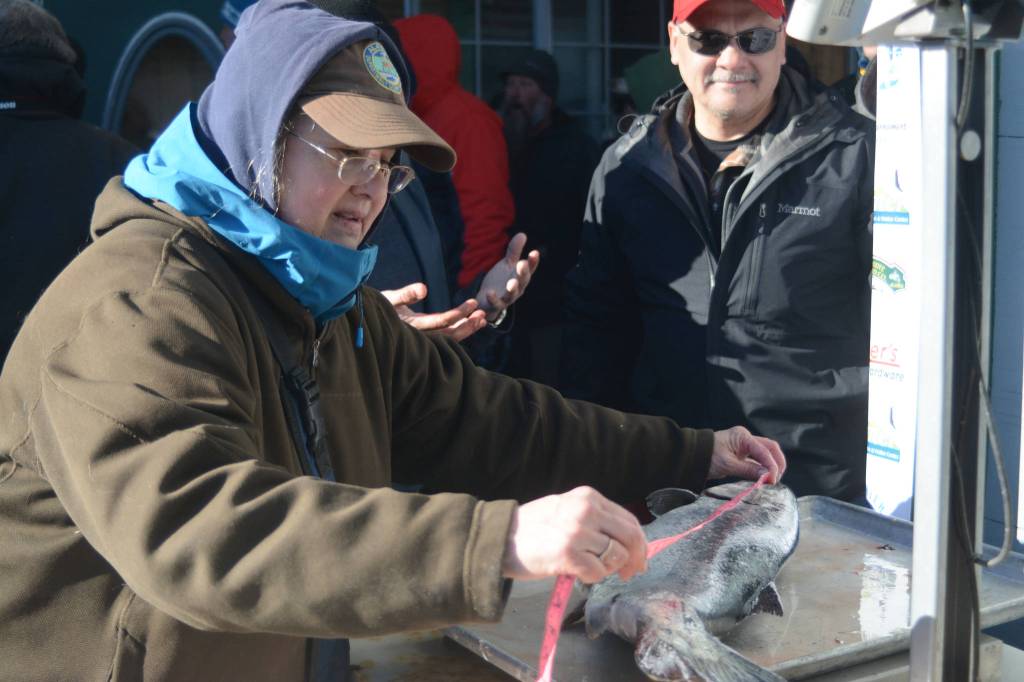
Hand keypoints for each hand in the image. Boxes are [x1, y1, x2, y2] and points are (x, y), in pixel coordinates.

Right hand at [381, 283, 487, 341]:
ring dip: (465, 328)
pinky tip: (470, 322)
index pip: (441, 322)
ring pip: (447, 338)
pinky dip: (458, 329)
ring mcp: (421, 337)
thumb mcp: (388, 298)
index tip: (473, 303)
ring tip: (482, 318)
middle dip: (467, 325)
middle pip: (448, 335)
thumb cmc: (375, 307)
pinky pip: (443, 335)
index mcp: (412, 326)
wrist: (364, 319)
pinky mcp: (422, 334)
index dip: (459, 314)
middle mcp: (418, 336)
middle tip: (483, 315)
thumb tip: (424, 288)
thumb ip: (405, 294)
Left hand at [476, 232, 540, 321]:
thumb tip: (522, 234)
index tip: (534, 252)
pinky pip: (495, 303)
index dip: (532, 262)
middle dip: (523, 273)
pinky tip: (489, 292)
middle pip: (522, 281)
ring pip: (512, 294)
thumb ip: (514, 251)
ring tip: (512, 283)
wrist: (487, 300)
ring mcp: (507, 298)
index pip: (529, 269)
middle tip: (522, 264)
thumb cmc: (500, 281)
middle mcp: (517, 288)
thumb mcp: (507, 264)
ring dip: (513, 289)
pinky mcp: (495, 305)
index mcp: (521, 277)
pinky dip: (493, 299)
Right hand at [502, 486, 646, 584]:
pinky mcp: (568, 554)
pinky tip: (578, 573)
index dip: (640, 542)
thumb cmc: (535, 528)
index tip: (638, 559)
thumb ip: (597, 519)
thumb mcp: (568, 509)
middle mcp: (585, 509)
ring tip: (591, 568)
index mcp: (588, 496)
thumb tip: (629, 542)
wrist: (501, 538)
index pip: (628, 519)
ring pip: (616, 556)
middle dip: (635, 558)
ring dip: (609, 569)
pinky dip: (593, 577)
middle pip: (630, 536)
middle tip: (630, 573)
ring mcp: (577, 531)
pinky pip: (598, 572)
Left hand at [708, 426, 785, 483]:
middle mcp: (746, 438)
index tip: (773, 480)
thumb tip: (768, 476)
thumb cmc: (706, 457)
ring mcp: (744, 445)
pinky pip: (757, 459)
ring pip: (765, 453)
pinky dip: (763, 467)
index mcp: (742, 437)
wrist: (691, 457)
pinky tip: (765, 477)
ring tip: (773, 479)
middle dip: (777, 462)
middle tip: (777, 478)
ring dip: (771, 465)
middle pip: (770, 448)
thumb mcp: (727, 465)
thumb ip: (749, 470)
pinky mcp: (741, 454)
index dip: (771, 465)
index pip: (764, 451)